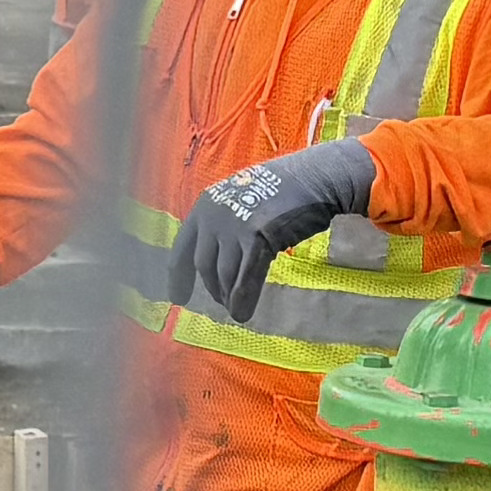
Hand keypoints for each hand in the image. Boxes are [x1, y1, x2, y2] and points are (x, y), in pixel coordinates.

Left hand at [178, 140, 379, 323]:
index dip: (178, 277)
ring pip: (224, 275)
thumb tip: (219, 257)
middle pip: (204, 265)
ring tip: (235, 308)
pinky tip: (242, 314)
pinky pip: (245, 278)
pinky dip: (243, 300)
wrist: (313, 176)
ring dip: (228, 296)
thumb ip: (225, 225)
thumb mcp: (241, 201)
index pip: (181, 249)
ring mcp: (234, 227)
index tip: (178, 298)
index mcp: (205, 206)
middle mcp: (213, 217)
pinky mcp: (256, 238)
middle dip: (212, 288)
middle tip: (221, 303)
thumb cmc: (281, 189)